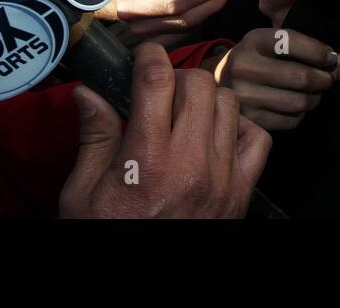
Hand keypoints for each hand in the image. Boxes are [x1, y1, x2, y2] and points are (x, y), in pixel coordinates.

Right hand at [59, 43, 271, 217]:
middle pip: (198, 84)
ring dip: (207, 99)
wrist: (142, 282)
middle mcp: (189, 163)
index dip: (149, 56)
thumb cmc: (109, 234)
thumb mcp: (82, 193)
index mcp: (146, 160)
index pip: (157, 81)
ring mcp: (221, 178)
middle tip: (160, 92)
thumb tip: (88, 92)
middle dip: (177, 77)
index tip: (143, 56)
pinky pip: (257, 139)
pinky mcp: (241, 192)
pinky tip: (216, 137)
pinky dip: (240, 128)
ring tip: (186, 114)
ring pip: (229, 103)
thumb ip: (93, 138)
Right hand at [212, 26, 339, 130]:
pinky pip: (290, 121)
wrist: (219, 81)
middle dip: (324, 79)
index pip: (294, 42)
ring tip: (311, 93)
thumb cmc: (258, 58)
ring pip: (299, 102)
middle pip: (301, 77)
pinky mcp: (249, 120)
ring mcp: (244, 96)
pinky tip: (294, 105)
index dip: (321, 52)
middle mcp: (244, 67)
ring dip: (314, 98)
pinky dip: (300, 114)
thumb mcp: (276, 43)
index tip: (331, 58)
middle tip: (327, 79)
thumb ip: (311, 49)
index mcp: (254, 41)